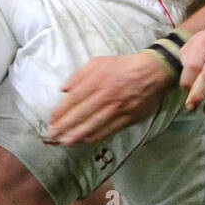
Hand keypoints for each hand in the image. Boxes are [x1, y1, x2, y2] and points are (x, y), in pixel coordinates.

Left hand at [47, 52, 174, 143]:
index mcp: (98, 80)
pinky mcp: (129, 117)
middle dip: (65, 126)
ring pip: (95, 124)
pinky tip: (86, 140)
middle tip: (52, 135)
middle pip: (82, 113)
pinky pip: (110, 129)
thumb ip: (80, 75)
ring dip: (78, 134)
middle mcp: (106, 95)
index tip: (51, 120)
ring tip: (65, 142)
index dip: (61, 111)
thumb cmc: (123, 66)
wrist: (153, 71)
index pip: (74, 98)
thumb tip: (64, 89)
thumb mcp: (99, 62)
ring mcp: (118, 108)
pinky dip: (97, 135)